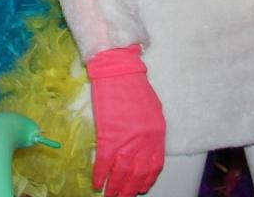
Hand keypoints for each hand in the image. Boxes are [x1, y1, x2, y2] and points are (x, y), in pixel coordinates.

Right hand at [85, 45, 166, 195]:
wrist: (118, 69)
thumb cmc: (133, 85)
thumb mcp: (152, 110)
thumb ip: (150, 131)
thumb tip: (144, 146)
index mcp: (157, 134)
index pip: (154, 166)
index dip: (147, 179)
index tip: (140, 187)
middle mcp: (144, 142)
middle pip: (138, 174)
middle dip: (130, 189)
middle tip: (123, 196)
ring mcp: (127, 140)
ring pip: (121, 173)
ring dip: (115, 187)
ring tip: (110, 195)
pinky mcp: (109, 136)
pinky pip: (104, 163)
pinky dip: (99, 175)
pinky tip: (95, 183)